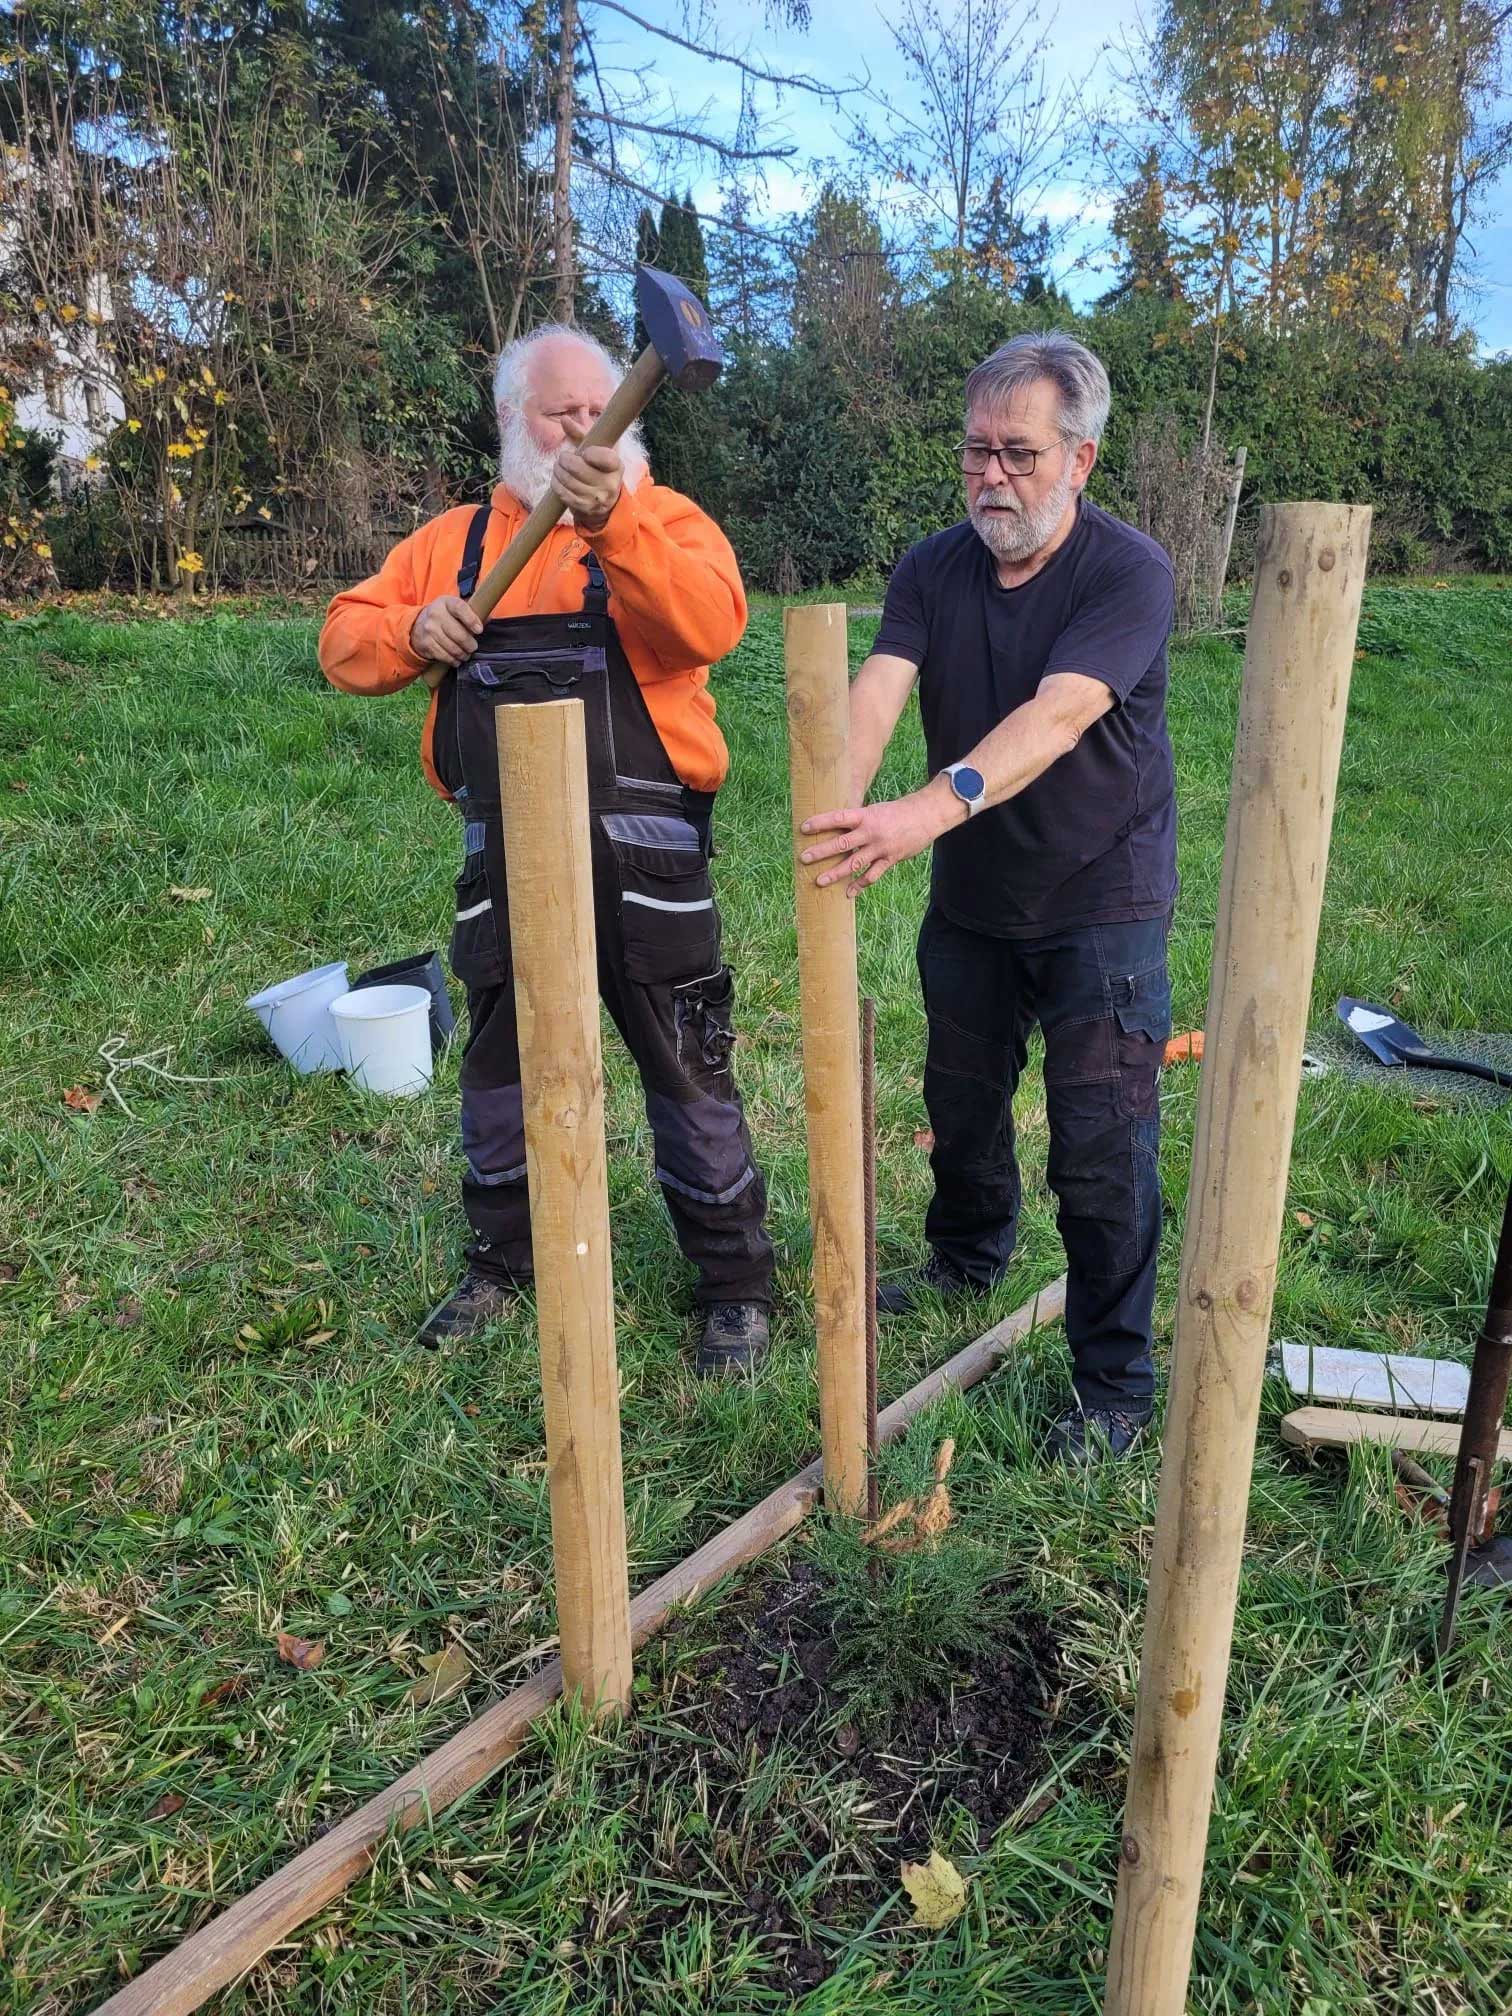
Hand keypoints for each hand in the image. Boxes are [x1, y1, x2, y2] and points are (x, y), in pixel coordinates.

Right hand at [411, 594, 482, 665]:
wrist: (420, 624)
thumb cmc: (446, 616)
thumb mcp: (456, 609)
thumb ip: (473, 612)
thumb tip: (488, 619)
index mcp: (446, 602)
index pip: (460, 608)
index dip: (471, 620)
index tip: (479, 630)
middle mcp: (436, 614)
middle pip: (459, 634)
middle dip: (470, 644)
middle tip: (473, 647)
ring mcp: (430, 629)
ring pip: (453, 648)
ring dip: (463, 654)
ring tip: (466, 654)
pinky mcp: (426, 643)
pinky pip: (445, 656)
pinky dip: (453, 660)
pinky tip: (457, 659)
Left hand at [554, 415, 622, 531]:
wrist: (604, 501)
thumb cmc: (598, 468)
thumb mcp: (595, 449)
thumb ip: (580, 433)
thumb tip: (564, 419)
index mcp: (616, 466)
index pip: (604, 458)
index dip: (590, 453)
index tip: (585, 452)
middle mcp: (610, 484)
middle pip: (578, 468)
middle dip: (565, 460)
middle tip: (563, 457)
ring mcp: (597, 498)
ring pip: (568, 480)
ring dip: (558, 471)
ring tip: (559, 467)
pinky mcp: (585, 508)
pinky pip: (563, 493)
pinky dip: (556, 483)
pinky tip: (558, 479)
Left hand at [798, 780, 962, 895]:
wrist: (926, 815)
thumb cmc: (896, 812)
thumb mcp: (874, 810)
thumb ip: (857, 820)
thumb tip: (836, 825)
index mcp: (865, 816)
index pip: (838, 818)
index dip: (820, 823)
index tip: (803, 828)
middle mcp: (871, 832)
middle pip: (841, 844)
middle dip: (821, 852)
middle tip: (804, 858)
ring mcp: (880, 848)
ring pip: (854, 863)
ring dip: (835, 873)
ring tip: (819, 881)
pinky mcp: (890, 859)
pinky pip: (872, 875)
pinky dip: (860, 885)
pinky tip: (848, 893)